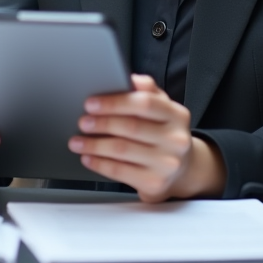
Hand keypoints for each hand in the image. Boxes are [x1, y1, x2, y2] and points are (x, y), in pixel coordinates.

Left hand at [70, 74, 225, 201]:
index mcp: (177, 115)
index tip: (91, 103)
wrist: (184, 170)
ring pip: (121, 150)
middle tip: (82, 122)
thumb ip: (149, 91)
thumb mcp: (163, 109)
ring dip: (94, 145)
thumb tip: (132, 79)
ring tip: (77, 141)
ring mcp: (167, 163)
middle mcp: (176, 139)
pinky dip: (99, 164)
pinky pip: (120, 171)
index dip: (114, 102)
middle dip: (101, 123)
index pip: (144, 103)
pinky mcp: (155, 183)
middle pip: (131, 127)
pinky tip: (88, 158)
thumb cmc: (165, 133)